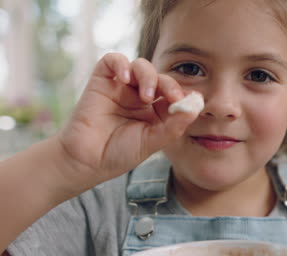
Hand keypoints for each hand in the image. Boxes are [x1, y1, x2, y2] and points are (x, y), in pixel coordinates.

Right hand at [57, 53, 196, 188]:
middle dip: (169, 85)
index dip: (182, 94)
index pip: (174, 94)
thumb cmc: (120, 153)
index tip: (187, 102)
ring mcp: (121, 87)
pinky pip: (112, 60)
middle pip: (161, 78)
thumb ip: (174, 125)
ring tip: (146, 96)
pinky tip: (124, 77)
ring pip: (141, 66)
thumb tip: (197, 105)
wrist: (86, 161)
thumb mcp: (152, 142)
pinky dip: (120, 63)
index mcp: (156, 111)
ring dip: (148, 76)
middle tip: (172, 97)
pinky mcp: (102, 81)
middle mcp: (140, 96)